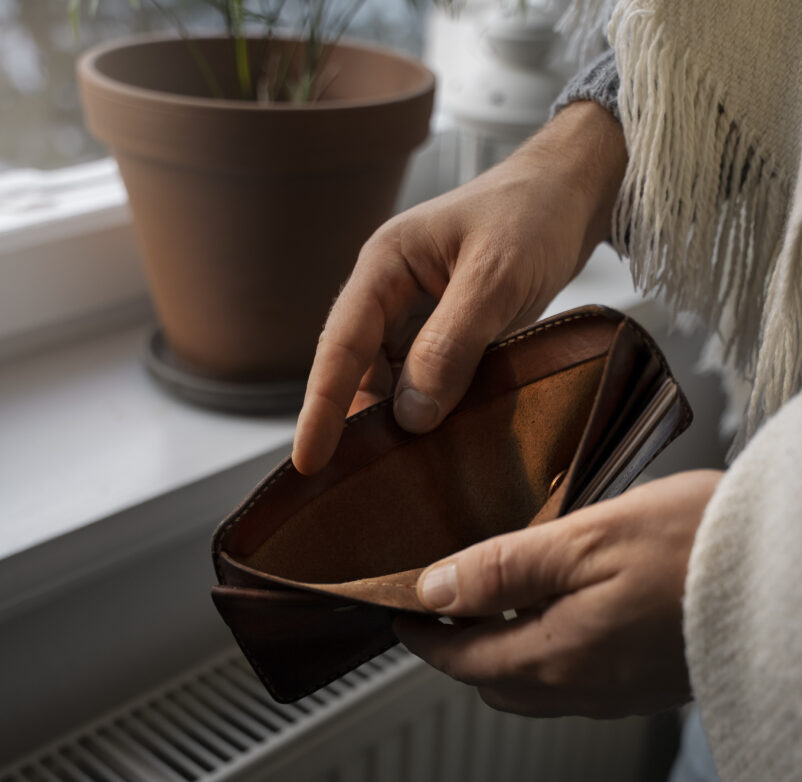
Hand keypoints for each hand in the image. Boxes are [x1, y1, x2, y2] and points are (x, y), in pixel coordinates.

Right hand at [292, 101, 626, 473]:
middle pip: (356, 369)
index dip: (321, 406)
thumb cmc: (534, 215)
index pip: (340, 345)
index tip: (308, 460)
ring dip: (393, 422)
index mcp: (384, 265)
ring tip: (396, 475)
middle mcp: (390, 293)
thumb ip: (451, 343)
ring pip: (390, 381)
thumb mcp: (496, 277)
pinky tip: (437, 444)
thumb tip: (411, 415)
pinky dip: (427, 412)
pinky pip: (425, 382)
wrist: (575, 193)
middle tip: (345, 486)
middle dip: (350, 423)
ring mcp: (417, 315)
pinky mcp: (447, 334)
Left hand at [394, 472, 722, 718]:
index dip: (423, 639)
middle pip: (496, 684)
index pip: (463, 662)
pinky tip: (567, 613)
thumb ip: (504, 567)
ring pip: (539, 688)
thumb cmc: (696, 546)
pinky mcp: (653, 685)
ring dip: (506, 655)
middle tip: (443, 607)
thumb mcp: (587, 539)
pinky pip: (581, 684)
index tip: (399, 615)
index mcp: (557, 656)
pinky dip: (552, 655)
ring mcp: (622, 693)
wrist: (788, 579)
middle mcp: (585, 689)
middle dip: (461, 652)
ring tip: (502, 602)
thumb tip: (433, 590)